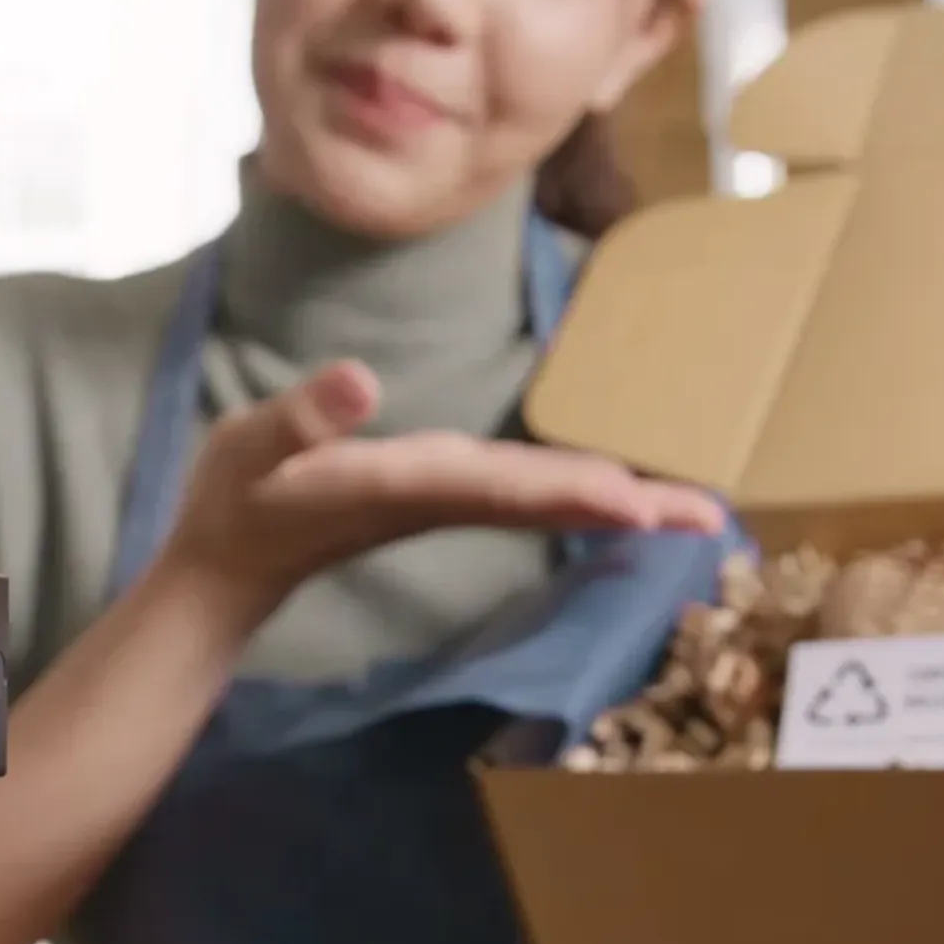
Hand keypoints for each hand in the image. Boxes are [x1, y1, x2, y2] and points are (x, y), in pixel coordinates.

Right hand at [156, 360, 726, 620]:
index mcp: (405, 485)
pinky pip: (535, 492)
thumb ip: (302, 419)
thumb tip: (359, 380)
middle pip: (551, 499)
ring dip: (626, 502)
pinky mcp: (447, 494)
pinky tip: (630, 490)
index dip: (570, 491)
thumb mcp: (253, 448)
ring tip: (700, 511)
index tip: (639, 503)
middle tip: (712, 518)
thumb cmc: (239, 498)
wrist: (231, 563)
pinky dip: (590, 491)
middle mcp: (444, 496)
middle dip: (631, 505)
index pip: (501, 487)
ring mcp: (451, 499)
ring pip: (552, 498)